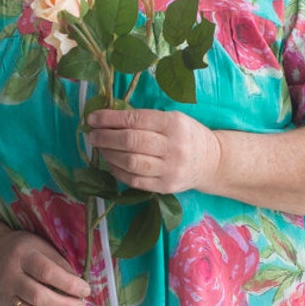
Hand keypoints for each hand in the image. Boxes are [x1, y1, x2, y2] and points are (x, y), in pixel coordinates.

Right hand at [0, 227, 90, 305]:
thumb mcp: (44, 247)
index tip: (86, 290)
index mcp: (22, 256)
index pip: (46, 272)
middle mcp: (10, 277)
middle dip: (64, 305)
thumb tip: (80, 288)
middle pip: (37, 296)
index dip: (69, 284)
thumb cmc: (28, 251)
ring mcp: (4, 296)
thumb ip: (61, 266)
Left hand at [86, 107, 220, 195]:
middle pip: (131, 142)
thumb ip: (146, 119)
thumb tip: (109, 119)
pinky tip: (111, 163)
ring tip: (100, 148)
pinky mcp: (165, 187)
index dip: (110, 119)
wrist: (212, 161)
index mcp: (174, 124)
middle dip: (106, 137)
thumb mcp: (174, 119)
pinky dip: (118, 171)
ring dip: (109, 154)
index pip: (135, 120)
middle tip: (92, 135)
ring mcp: (169, 169)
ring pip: (131, 162)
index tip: (92, 118)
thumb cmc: (187, 135)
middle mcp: (173, 147)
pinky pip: (135, 180)